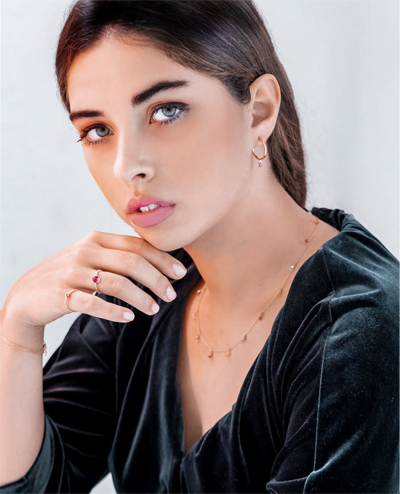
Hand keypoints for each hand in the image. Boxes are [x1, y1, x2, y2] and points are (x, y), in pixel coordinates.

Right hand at [2, 231, 186, 330]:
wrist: (28, 293)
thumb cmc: (71, 275)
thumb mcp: (92, 257)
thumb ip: (119, 254)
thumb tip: (160, 261)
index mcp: (97, 239)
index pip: (137, 245)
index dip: (162, 259)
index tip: (181, 272)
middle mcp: (86, 251)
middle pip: (132, 262)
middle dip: (157, 279)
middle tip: (171, 295)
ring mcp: (73, 272)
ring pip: (116, 283)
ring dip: (141, 298)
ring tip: (154, 309)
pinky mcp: (62, 294)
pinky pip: (93, 303)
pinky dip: (114, 311)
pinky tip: (129, 318)